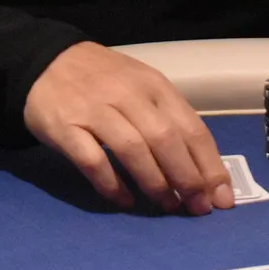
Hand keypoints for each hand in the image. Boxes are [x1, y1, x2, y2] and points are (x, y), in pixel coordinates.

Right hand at [23, 41, 232, 214]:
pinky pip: (92, 160)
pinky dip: (112, 184)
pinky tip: (124, 201)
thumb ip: (168, 118)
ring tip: (168, 206)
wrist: (46, 61)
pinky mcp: (66, 127)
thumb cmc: (104, 79)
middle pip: (166, 139)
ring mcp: (96, 110)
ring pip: (133, 149)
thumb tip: (201, 167)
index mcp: (154, 86)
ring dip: (155, 182)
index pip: (191, 127)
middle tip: (197, 208)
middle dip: (187, 178)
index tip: (221, 197)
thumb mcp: (142, 86)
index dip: (209, 165)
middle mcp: (128, 95)